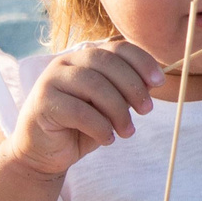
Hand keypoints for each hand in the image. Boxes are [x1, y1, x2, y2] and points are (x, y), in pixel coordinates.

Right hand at [0, 40, 165, 177]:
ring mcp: (50, 80)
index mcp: (84, 57)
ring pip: (93, 85)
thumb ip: (125, 91)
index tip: (159, 82)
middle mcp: (65, 62)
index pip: (117, 47)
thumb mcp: (108, 106)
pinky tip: (107, 139)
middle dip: (132, 86)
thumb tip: (153, 82)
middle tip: (147, 110)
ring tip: (128, 131)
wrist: (43, 153)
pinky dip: (100, 127)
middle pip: (106, 62)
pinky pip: (79, 111)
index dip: (142, 61)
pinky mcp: (42, 103)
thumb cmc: (80, 127)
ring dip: (118, 110)